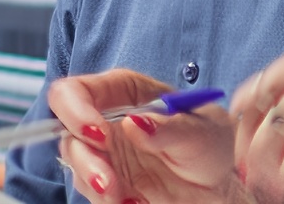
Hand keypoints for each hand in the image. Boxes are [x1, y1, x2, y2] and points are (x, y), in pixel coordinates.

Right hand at [49, 69, 237, 203]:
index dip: (75, 110)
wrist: (216, 187)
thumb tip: (135, 122)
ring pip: (76, 166)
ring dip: (96, 186)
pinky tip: (138, 202)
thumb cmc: (210, 147)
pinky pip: (91, 192)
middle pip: (67, 132)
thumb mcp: (203, 133)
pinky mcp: (105, 181)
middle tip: (109, 183)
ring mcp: (103, 153)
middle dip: (85, 161)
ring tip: (130, 199)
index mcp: (124, 92)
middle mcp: (105, 119)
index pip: (76, 91)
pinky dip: (109, 201)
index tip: (96, 135)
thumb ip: (170, 127)